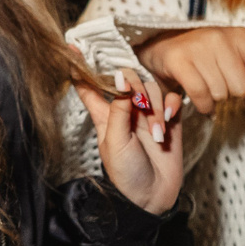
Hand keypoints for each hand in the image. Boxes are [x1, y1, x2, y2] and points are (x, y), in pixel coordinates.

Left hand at [76, 67, 182, 214]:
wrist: (151, 198)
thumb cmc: (125, 173)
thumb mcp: (115, 141)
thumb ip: (118, 109)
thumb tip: (120, 77)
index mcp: (104, 114)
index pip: (89, 85)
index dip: (81, 67)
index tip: (71, 47)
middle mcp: (125, 110)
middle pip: (127, 79)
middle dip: (135, 85)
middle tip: (139, 102)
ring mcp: (147, 114)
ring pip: (152, 89)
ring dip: (156, 106)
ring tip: (156, 132)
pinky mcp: (169, 122)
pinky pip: (172, 101)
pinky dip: (172, 106)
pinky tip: (171, 119)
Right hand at [139, 26, 244, 128]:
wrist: (161, 47)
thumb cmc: (209, 58)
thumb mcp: (243, 62)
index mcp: (242, 36)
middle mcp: (222, 37)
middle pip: (244, 88)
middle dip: (233, 92)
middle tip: (219, 81)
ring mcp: (199, 47)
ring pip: (223, 94)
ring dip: (215, 98)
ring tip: (205, 83)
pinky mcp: (179, 60)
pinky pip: (202, 97)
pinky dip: (202, 105)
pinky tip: (196, 96)